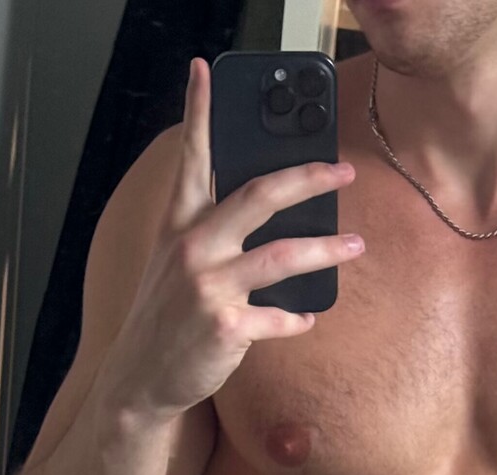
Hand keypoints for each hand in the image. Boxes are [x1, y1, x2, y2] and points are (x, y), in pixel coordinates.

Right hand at [108, 58, 364, 418]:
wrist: (140, 380)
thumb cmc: (166, 319)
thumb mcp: (172, 266)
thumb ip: (206, 234)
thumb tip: (256, 211)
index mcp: (180, 227)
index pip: (191, 160)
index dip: (198, 114)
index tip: (203, 71)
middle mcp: (193, 249)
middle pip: (259, 196)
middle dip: (307, 179)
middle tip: (343, 171)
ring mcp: (209, 288)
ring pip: (282, 257)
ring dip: (326, 249)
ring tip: (356, 245)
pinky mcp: (227, 328)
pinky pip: (278, 317)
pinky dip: (297, 319)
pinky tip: (308, 319)